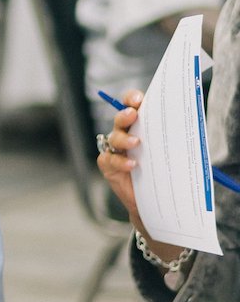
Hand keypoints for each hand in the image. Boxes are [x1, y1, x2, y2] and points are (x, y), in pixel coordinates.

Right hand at [96, 89, 187, 262]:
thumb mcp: (176, 153)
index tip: (138, 100)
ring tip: (136, 144)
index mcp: (142, 126)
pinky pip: (110, 159)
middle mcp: (126, 135)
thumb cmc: (168, 174)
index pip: (132, 106)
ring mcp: (116, 150)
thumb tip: (193, 124)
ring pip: (114, 138)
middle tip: (133, 115)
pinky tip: (133, 165)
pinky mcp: (108, 165)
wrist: (159, 202)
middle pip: (120, 119)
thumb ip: (177, 138)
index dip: (132, 99)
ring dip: (124, 139)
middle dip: (124, 115)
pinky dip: (121, 161)